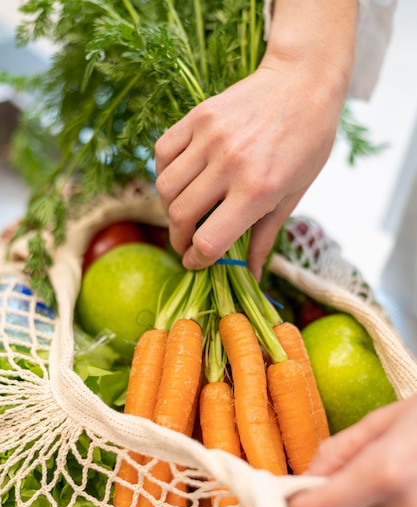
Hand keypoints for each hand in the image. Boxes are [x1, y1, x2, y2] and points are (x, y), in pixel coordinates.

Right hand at [155, 0, 356, 279]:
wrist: (304, 81)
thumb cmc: (308, 141)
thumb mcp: (294, 194)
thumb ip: (266, 236)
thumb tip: (251, 275)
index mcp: (258, 189)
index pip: (209, 240)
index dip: (197, 259)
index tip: (195, 262)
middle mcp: (230, 164)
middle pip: (180, 216)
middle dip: (178, 239)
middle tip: (186, 242)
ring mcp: (210, 137)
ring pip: (165, 187)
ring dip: (168, 208)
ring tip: (183, 212)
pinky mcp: (198, 116)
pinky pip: (163, 153)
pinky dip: (164, 173)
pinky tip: (180, 179)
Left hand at [288, 395, 416, 506]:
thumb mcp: (380, 421)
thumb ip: (337, 452)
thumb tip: (304, 479)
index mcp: (385, 473)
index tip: (281, 493)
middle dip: (331, 498)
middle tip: (349, 464)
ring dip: (360, 503)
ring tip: (387, 467)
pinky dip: (384, 506)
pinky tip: (403, 479)